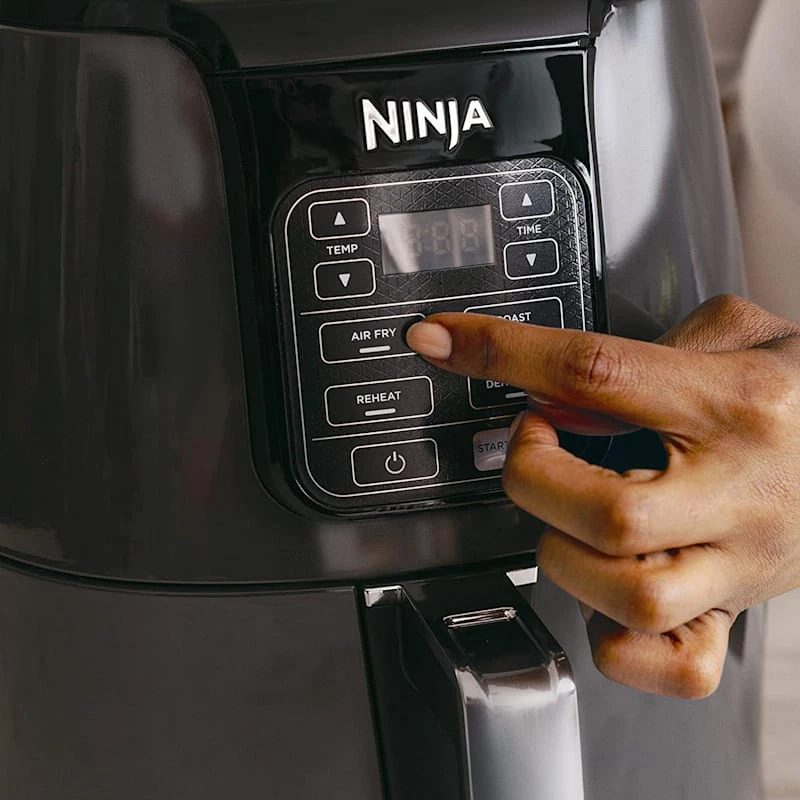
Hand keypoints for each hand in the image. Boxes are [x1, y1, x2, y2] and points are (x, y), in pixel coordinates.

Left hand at [407, 295, 799, 698]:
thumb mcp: (738, 332)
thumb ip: (644, 348)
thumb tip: (551, 386)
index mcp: (735, 403)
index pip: (593, 372)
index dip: (500, 353)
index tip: (441, 340)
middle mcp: (740, 490)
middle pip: (605, 512)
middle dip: (532, 474)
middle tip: (536, 444)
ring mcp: (742, 562)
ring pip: (631, 596)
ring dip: (564, 554)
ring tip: (568, 516)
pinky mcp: (739, 609)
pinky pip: (671, 663)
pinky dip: (614, 637)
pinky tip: (603, 589)